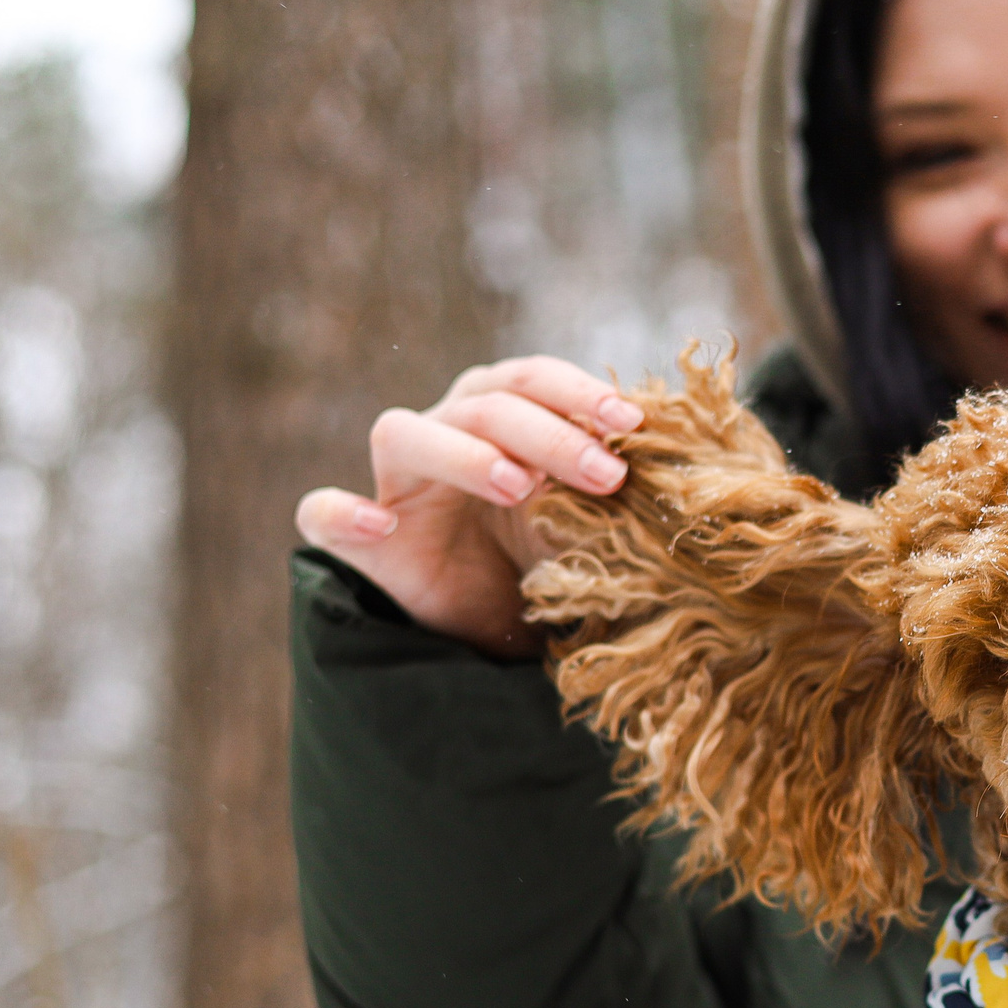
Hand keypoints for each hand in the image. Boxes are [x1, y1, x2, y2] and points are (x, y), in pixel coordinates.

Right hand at [295, 356, 644, 656]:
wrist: (499, 628)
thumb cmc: (548, 557)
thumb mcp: (592, 520)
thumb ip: (615, 486)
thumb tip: (684, 463)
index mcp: (500, 415)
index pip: (533, 379)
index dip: (581, 392)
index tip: (635, 424)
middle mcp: (445, 432)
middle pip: (484, 403)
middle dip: (551, 432)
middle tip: (606, 475)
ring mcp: (398, 482)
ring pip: (405, 434)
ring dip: (466, 452)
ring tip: (519, 485)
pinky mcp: (363, 539)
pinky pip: (322, 513)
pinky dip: (342, 513)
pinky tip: (374, 525)